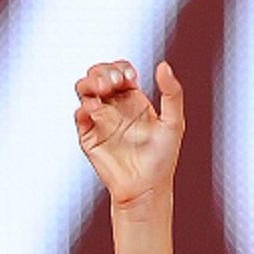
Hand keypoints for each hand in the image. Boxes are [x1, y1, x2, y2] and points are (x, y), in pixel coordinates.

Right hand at [74, 60, 184, 208]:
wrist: (147, 188)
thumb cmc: (163, 158)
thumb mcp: (173, 123)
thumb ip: (171, 94)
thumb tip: (163, 65)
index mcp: (133, 99)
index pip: (119, 71)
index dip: (120, 67)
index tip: (129, 77)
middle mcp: (114, 106)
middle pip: (98, 75)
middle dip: (102, 71)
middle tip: (113, 81)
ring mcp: (99, 119)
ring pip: (84, 90)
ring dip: (89, 83)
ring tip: (101, 89)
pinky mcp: (88, 134)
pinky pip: (79, 115)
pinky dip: (84, 108)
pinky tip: (95, 109)